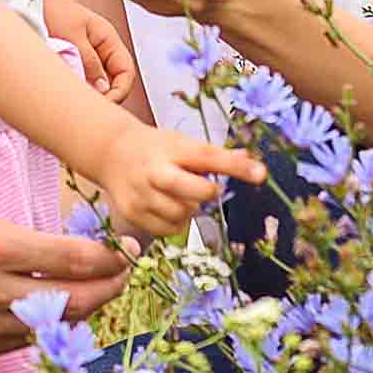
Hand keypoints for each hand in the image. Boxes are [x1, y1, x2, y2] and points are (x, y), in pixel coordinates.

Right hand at [0, 213, 127, 352]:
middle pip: (73, 298)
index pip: (72, 258)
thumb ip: (20, 243)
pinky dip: (45, 325)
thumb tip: (69, 254)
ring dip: (83, 309)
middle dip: (108, 287)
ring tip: (97, 293)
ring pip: (52, 324)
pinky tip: (54, 313)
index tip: (125, 251)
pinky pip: (23, 339)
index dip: (108, 258)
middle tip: (124, 274)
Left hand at [49, 0, 138, 105]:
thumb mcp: (72, 36)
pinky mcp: (72, 63)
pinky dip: (78, 90)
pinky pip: (82, 81)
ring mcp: (87, 57)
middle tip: (88, 107)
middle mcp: (101, 50)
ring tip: (75, 101)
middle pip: (114, 82)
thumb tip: (103, 89)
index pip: (126, 72)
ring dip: (90, 94)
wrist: (27, 0)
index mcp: (108, 39)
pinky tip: (67, 94)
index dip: (120, 91)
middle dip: (105, 97)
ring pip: (97, 85)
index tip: (105, 103)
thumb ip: (89, 62)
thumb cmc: (51, 9)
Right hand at [87, 122, 264, 242]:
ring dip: (190, 209)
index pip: (209, 157)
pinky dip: (176, 222)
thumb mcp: (183, 142)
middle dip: (207, 193)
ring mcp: (142, 194)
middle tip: (205, 188)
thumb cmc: (156, 148)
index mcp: (172, 148)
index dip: (236, 167)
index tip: (261, 174)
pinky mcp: (133, 213)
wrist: (111, 153)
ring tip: (180, 194)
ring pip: (182, 215)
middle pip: (194, 193)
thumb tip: (252, 163)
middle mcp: (155, 171)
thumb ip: (216, 155)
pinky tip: (168, 206)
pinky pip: (168, 230)